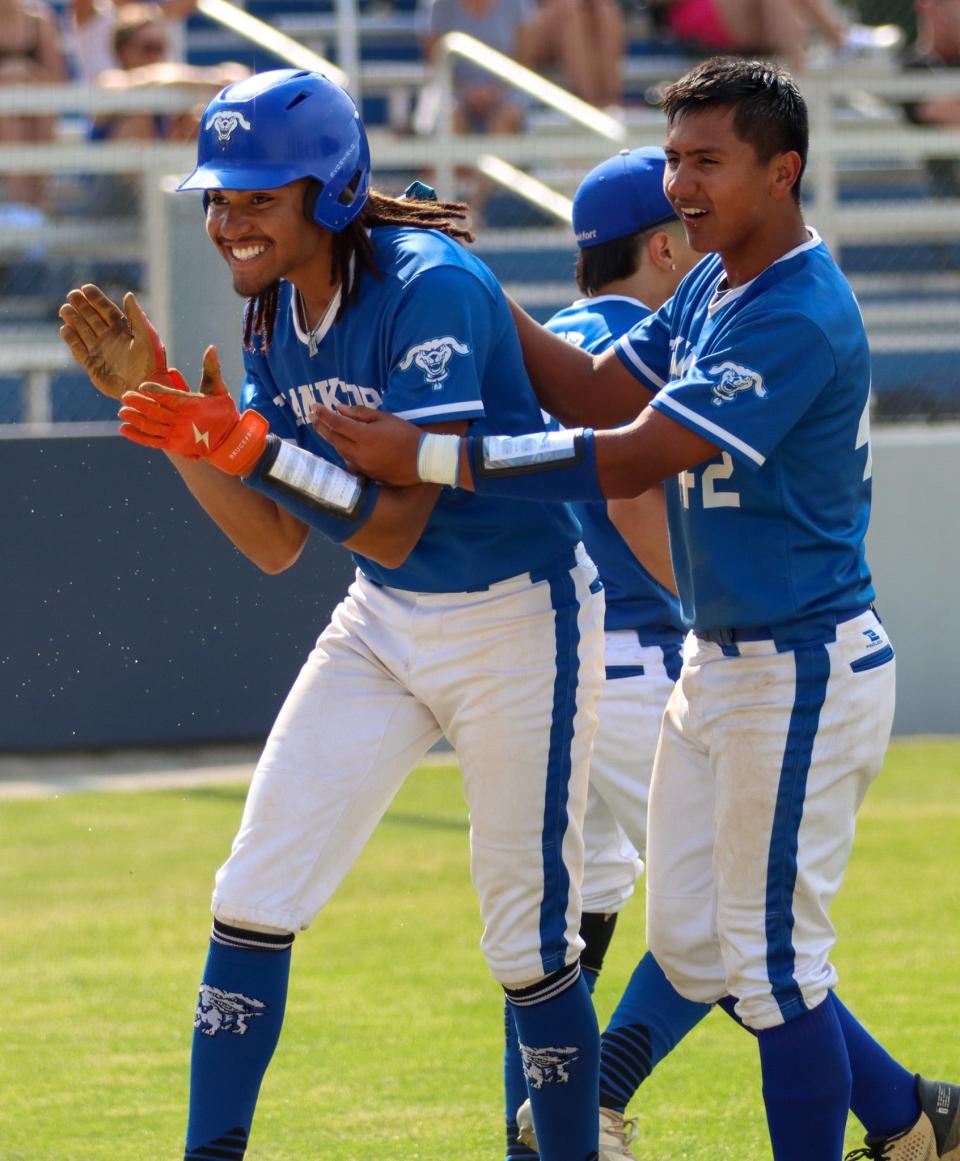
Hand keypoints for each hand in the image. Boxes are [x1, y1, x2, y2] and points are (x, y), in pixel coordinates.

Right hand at [58, 284, 184, 399]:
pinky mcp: (92, 364)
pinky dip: (72, 339)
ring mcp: (100, 350)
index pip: (107, 310)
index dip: (96, 299)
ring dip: (74, 319)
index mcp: (124, 330)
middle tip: (72, 295)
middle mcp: (110, 338)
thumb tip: (128, 294)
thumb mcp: (147, 336)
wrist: (143, 388)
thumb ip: (136, 316)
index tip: (86, 288)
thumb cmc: (150, 363)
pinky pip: (79, 349)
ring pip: (83, 331)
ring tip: (65, 309)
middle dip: (82, 306)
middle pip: (92, 317)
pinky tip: (65, 329)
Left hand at [119, 345, 268, 475]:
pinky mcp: (174, 446)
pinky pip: (151, 441)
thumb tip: (211, 347)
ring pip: (151, 426)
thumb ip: (211, 368)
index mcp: (192, 405)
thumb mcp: (219, 389)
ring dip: (135, 419)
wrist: (230, 441)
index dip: (154, 392)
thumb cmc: (223, 412)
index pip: (169, 397)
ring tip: (122, 411)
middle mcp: (183, 421)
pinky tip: (125, 429)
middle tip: (125, 396)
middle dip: (138, 403)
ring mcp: (177, 435)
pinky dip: (137, 436)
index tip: (141, 386)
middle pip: (155, 411)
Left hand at [311, 403, 423, 485]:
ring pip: (339, 450)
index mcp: (365, 436)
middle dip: (320, 426)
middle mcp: (359, 453)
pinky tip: (342, 444)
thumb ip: (361, 413)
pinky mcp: (366, 474)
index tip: (313, 405)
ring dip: (330, 438)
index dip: (323, 413)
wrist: (423, 460)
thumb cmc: (407, 435)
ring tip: (323, 427)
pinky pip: (349, 461)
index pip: (336, 423)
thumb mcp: (385, 418)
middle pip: (333, 438)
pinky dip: (343, 450)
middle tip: (312, 416)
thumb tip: (340, 409)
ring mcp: (361, 465)